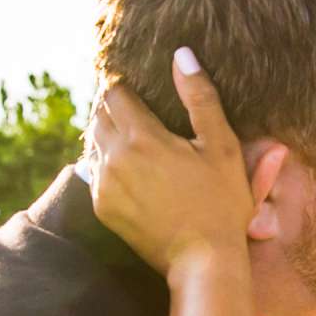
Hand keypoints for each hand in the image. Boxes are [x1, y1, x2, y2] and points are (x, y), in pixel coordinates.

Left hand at [87, 53, 264, 278]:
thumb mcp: (221, 145)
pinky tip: (131, 168)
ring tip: (134, 137)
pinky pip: (94, 173)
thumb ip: (199, 97)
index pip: (114, 93)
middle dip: (114, 108)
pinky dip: (107, 164)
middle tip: (137, 110)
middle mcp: (114, 158)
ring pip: (94, 144)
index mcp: (141, 137)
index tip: (140, 89)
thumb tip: (181, 54)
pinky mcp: (102, 208)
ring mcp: (104, 186)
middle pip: (98, 115)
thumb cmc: (221, 202)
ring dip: (109, 135)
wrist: (204, 261)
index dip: (125, 87)